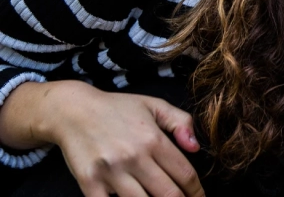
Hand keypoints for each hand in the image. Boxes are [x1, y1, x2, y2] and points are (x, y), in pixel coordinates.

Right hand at [42, 81, 204, 196]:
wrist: (74, 110)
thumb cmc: (117, 108)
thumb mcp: (154, 105)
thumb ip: (180, 122)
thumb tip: (195, 148)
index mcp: (153, 139)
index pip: (185, 174)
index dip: (196, 191)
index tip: (199, 196)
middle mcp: (134, 157)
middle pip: (168, 194)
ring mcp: (111, 172)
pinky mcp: (89, 184)